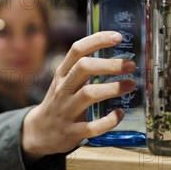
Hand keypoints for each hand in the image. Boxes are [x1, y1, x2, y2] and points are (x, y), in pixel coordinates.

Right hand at [22, 31, 135, 161]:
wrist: (40, 132)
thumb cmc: (59, 102)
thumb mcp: (64, 81)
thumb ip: (82, 69)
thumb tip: (115, 54)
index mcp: (62, 74)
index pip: (77, 50)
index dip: (97, 40)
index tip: (118, 37)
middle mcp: (63, 89)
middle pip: (83, 68)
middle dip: (109, 64)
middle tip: (130, 65)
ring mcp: (66, 110)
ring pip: (88, 94)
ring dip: (112, 88)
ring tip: (131, 85)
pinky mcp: (72, 132)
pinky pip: (92, 126)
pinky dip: (108, 120)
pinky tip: (119, 113)